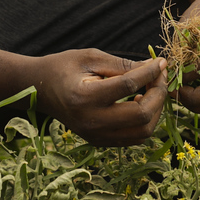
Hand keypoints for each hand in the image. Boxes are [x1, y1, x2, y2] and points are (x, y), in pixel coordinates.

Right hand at [33, 50, 166, 145]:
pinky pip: (133, 138)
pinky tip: (141, 102)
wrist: (38, 89)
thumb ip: (124, 64)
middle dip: (158, 94)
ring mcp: (95, 136)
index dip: (151, 72)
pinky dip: (145, 122)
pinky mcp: (98, 141)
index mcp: (85, 98)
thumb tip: (155, 66)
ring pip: (142, 132)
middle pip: (141, 115)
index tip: (161, 62)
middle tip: (159, 76)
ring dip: (155, 110)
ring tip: (152, 89)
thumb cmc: (64, 67)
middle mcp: (91, 122)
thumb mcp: (92, 57)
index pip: (130, 86)